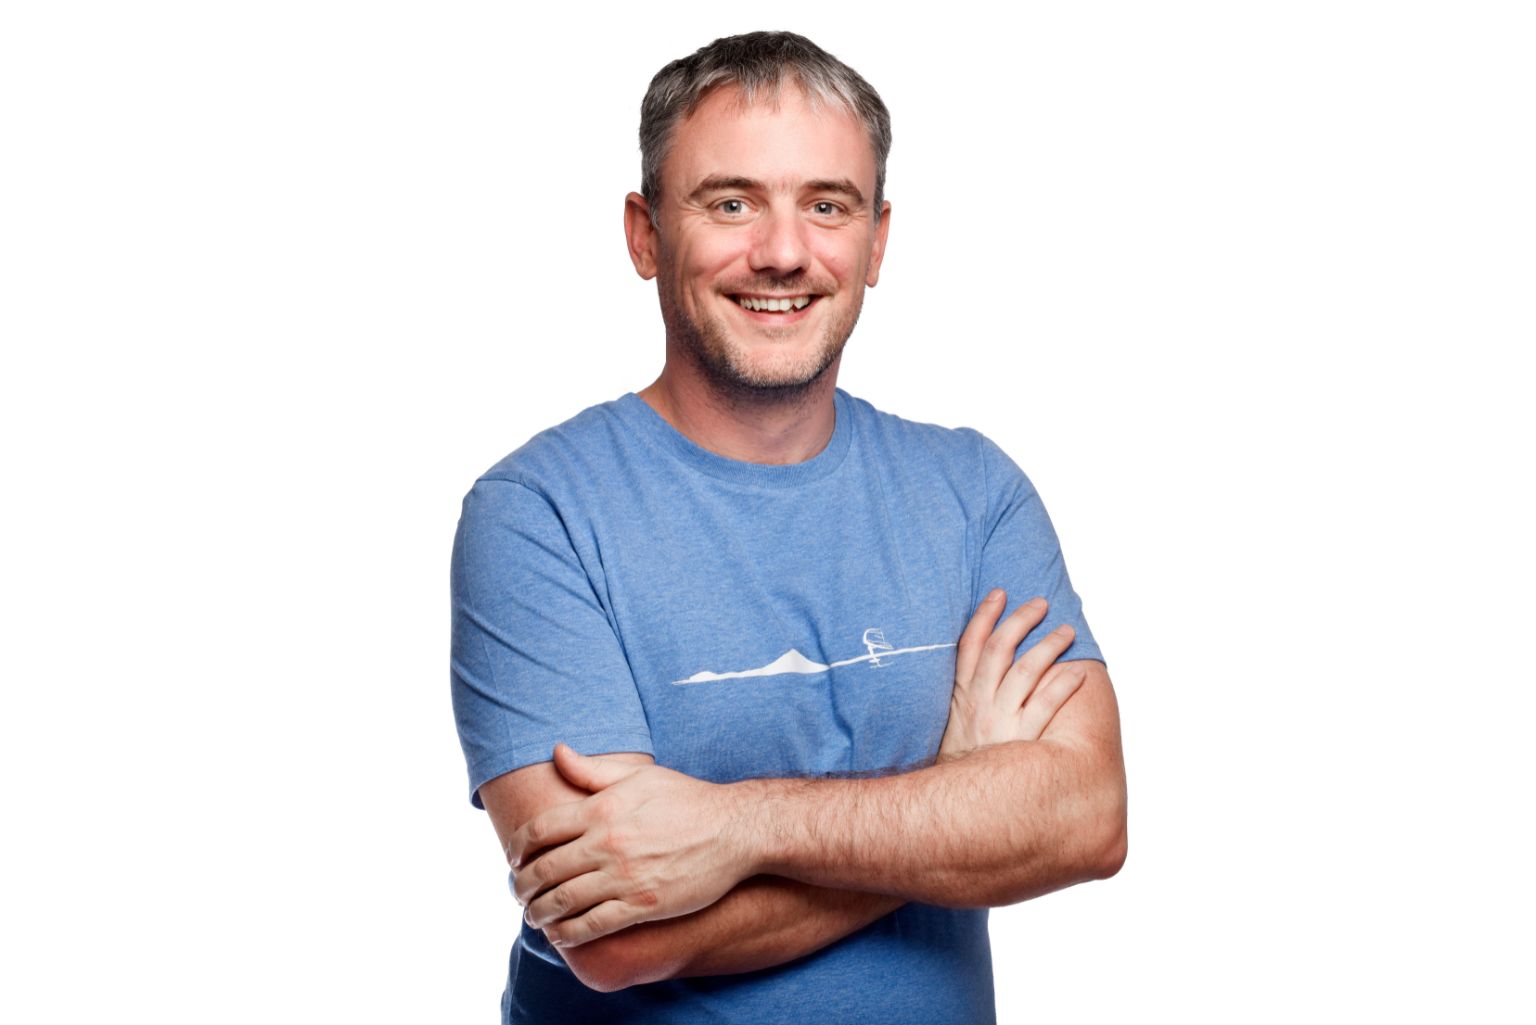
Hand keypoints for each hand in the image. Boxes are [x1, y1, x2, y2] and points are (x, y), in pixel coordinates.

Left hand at [507, 744, 754, 947]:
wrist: (735, 830)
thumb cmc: (687, 799)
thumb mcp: (640, 775)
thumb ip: (593, 770)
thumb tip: (557, 752)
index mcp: (602, 809)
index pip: (541, 830)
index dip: (517, 846)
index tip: (514, 857)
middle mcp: (608, 843)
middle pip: (544, 869)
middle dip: (521, 885)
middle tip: (517, 892)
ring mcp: (624, 876)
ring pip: (563, 902)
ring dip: (539, 913)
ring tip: (533, 916)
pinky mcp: (643, 905)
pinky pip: (593, 925)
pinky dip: (568, 934)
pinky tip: (560, 935)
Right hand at [938, 591, 1088, 760]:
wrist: (958, 802)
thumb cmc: (959, 761)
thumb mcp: (951, 723)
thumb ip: (966, 694)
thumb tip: (980, 668)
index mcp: (961, 694)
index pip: (969, 644)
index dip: (984, 615)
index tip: (999, 593)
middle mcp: (980, 701)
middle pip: (1000, 648)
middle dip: (1021, 620)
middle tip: (1041, 604)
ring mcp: (1001, 719)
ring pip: (1026, 671)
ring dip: (1048, 646)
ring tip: (1066, 631)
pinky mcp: (1022, 739)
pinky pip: (1045, 706)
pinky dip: (1062, 687)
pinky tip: (1079, 674)